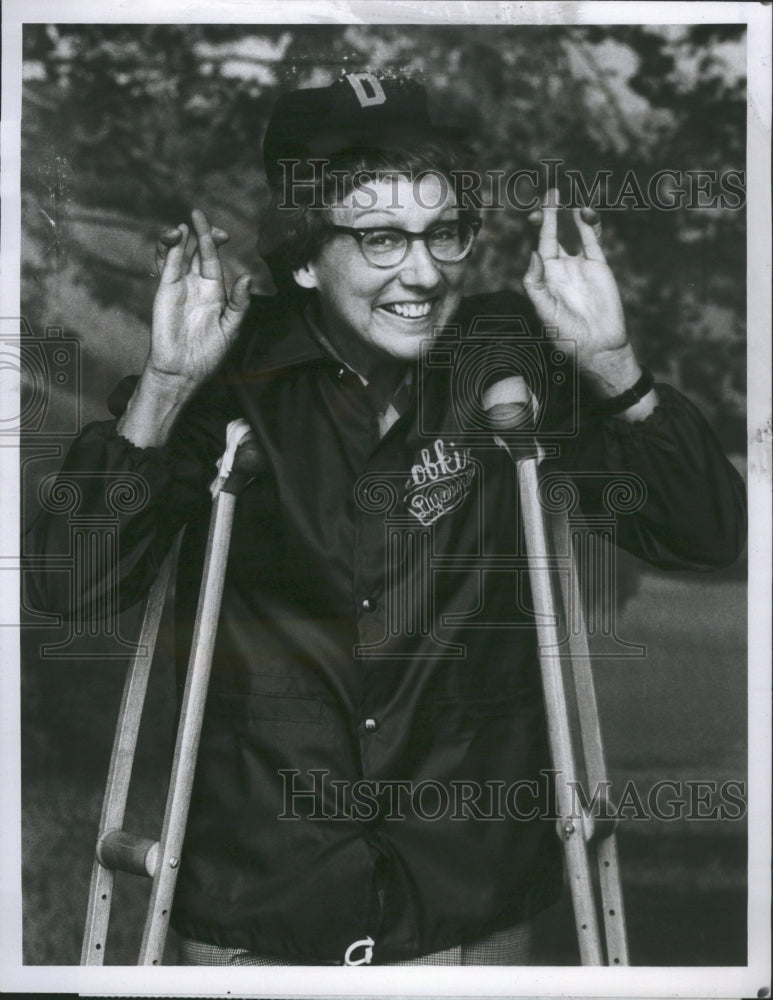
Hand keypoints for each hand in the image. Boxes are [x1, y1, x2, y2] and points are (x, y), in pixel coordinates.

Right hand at [149, 208, 251, 387]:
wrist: (184, 370)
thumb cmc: (209, 353)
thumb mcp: (231, 327)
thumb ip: (240, 303)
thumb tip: (246, 277)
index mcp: (214, 291)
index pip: (214, 258)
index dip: (215, 241)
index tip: (223, 232)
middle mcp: (195, 285)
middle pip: (196, 250)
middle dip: (201, 233)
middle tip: (201, 218)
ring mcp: (178, 287)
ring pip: (177, 254)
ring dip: (179, 238)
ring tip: (183, 226)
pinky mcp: (164, 292)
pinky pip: (167, 266)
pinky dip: (170, 250)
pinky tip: (176, 237)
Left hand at [522, 190, 638, 393]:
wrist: (596, 344)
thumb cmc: (566, 333)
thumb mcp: (545, 310)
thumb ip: (536, 283)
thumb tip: (533, 254)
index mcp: (546, 275)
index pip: (541, 243)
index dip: (539, 224)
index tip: (537, 208)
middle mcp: (562, 267)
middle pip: (554, 233)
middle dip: (552, 214)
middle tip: (552, 192)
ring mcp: (581, 265)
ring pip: (575, 233)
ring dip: (571, 216)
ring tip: (570, 199)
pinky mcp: (599, 266)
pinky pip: (593, 241)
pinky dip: (589, 226)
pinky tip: (584, 212)